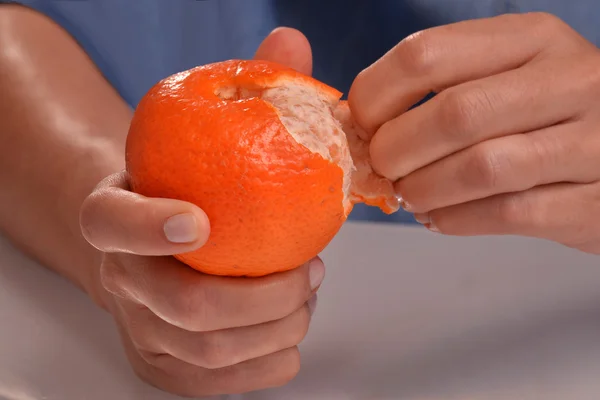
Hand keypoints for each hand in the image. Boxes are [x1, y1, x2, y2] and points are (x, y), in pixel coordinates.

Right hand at [79, 28, 324, 396]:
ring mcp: (142, 330)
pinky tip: (290, 327)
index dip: (148, 227)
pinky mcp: (166, 367)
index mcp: (114, 218)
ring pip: (212, 353)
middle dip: (264, 295)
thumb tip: (292, 42)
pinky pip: (223, 385)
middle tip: (310, 269)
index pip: (111, 224)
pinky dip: (272, 361)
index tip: (200, 221)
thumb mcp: (203, 132)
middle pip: (182, 307)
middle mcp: (121, 280)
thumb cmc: (184, 184)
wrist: (151, 239)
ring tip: (308, 291)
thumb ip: (249, 88)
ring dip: (279, 326)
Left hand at [349, 13, 599, 253]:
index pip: (426, 54)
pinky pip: (506, 214)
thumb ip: (445, 87)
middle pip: (453, 114)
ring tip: (410, 196)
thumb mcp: (509, 77)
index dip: (376, 95)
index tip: (361, 124)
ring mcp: (593, 141)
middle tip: (383, 168)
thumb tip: (359, 121)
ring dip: (425, 190)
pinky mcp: (596, 202)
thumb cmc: (548, 116)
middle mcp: (570, 80)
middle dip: (396, 151)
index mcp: (532, 39)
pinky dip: (456, 220)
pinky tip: (439, 218)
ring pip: (480, 168)